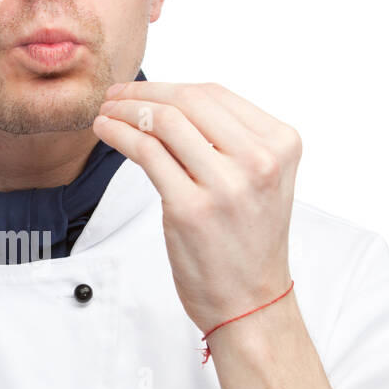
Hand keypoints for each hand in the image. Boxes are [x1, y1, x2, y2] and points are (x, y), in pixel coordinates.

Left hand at [92, 81, 300, 335]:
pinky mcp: (191, 208)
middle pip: (189, 100)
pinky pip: (146, 153)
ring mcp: (226, 184)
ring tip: (106, 113)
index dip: (170, 86)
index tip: (141, 89)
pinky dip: (118, 134)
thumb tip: (171, 102)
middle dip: (143, 91)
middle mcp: (260, 159)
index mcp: (282, 144)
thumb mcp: (261, 180)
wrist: (251, 302)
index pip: (216, 94)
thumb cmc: (248, 242)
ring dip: (125, 109)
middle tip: (115, 95)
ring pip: (164, 121)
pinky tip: (106, 131)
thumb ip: (232, 139)